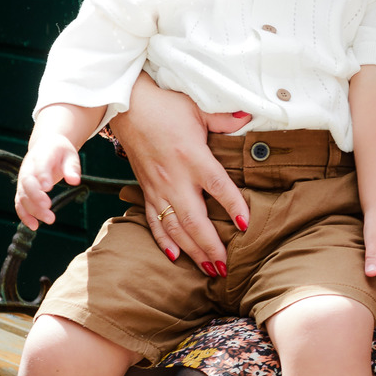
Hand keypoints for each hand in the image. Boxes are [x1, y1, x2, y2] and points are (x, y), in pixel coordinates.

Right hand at [15, 134, 80, 229]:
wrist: (45, 146)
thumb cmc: (60, 152)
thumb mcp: (70, 155)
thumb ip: (72, 167)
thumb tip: (75, 181)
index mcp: (41, 156)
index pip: (39, 165)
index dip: (42, 176)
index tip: (48, 187)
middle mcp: (28, 168)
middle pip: (27, 183)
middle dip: (36, 196)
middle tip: (49, 207)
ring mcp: (23, 180)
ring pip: (22, 196)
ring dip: (33, 210)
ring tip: (50, 219)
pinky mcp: (22, 190)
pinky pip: (19, 204)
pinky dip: (24, 215)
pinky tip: (34, 226)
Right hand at [110, 73, 250, 271]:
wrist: (127, 106)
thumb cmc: (165, 106)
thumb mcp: (197, 109)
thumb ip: (224, 119)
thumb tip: (248, 115)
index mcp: (192, 156)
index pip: (217, 185)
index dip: (233, 205)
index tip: (245, 225)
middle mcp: (174, 177)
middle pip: (194, 219)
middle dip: (210, 246)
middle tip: (226, 267)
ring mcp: (158, 187)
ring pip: (175, 227)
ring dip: (192, 251)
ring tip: (209, 269)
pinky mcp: (146, 190)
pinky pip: (153, 221)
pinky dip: (164, 241)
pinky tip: (175, 257)